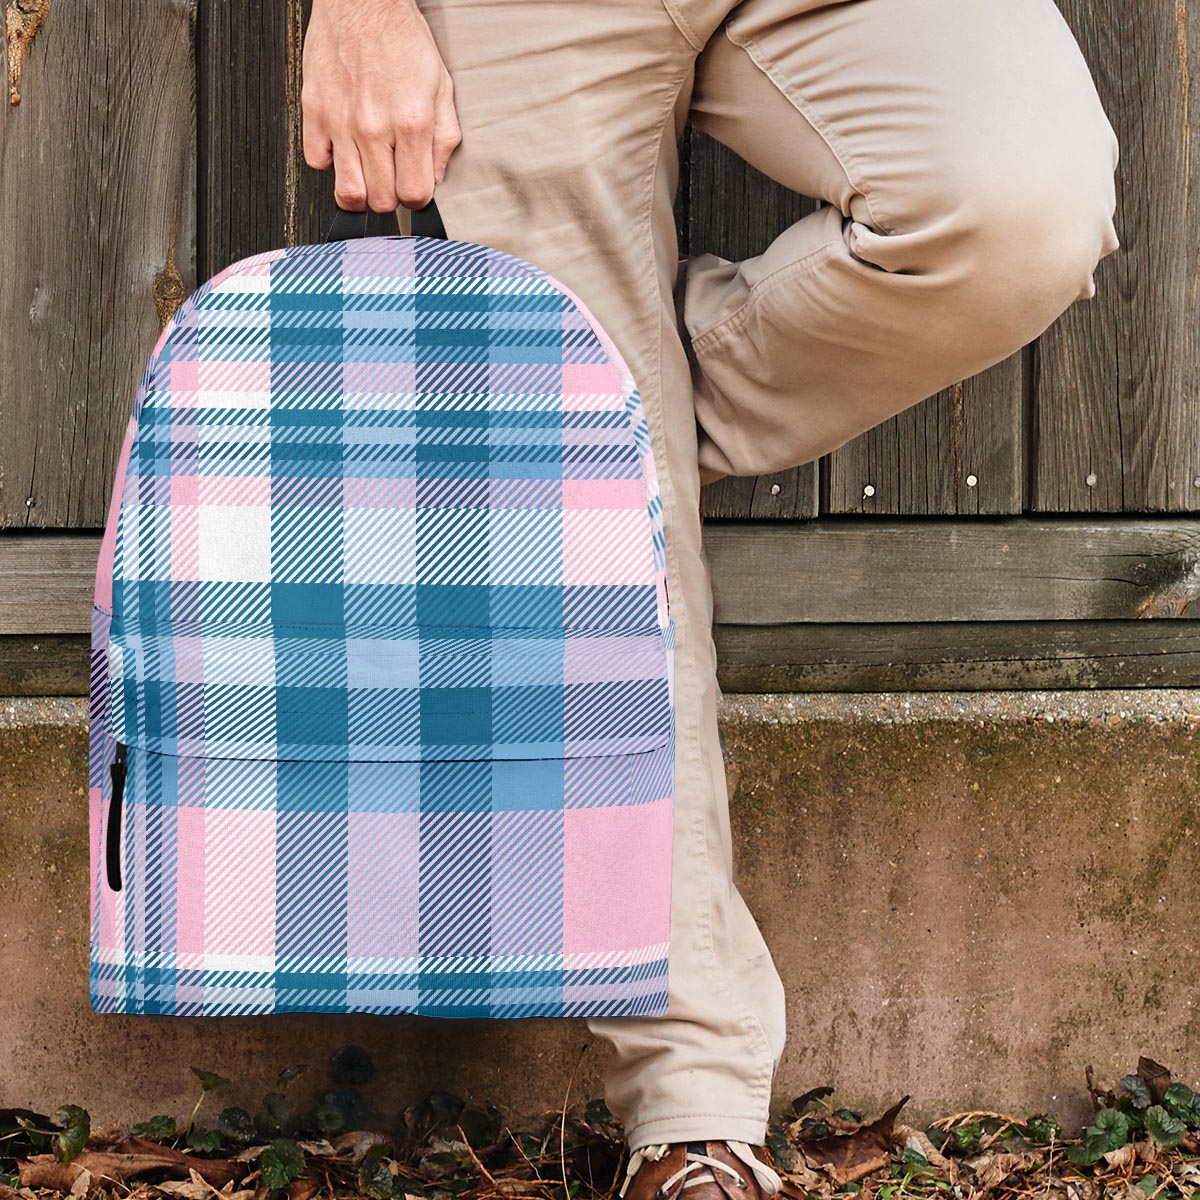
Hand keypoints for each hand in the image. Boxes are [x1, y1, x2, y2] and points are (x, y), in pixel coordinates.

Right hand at [301, 0, 461, 211]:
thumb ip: (444, 137)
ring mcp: (341, 122)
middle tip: (392, 179)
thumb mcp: (441, 87)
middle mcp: (374, 127)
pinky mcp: (314, 111)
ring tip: (368, 175)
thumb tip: (437, 176)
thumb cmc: (401, 39)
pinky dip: (330, 163)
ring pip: (348, 192)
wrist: (362, 1)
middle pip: (381, 201)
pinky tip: (343, 149)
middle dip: (390, 197)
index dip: (417, 199)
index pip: (414, 194)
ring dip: (361, 192)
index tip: (415, 188)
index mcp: (411, 123)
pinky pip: (316, 162)